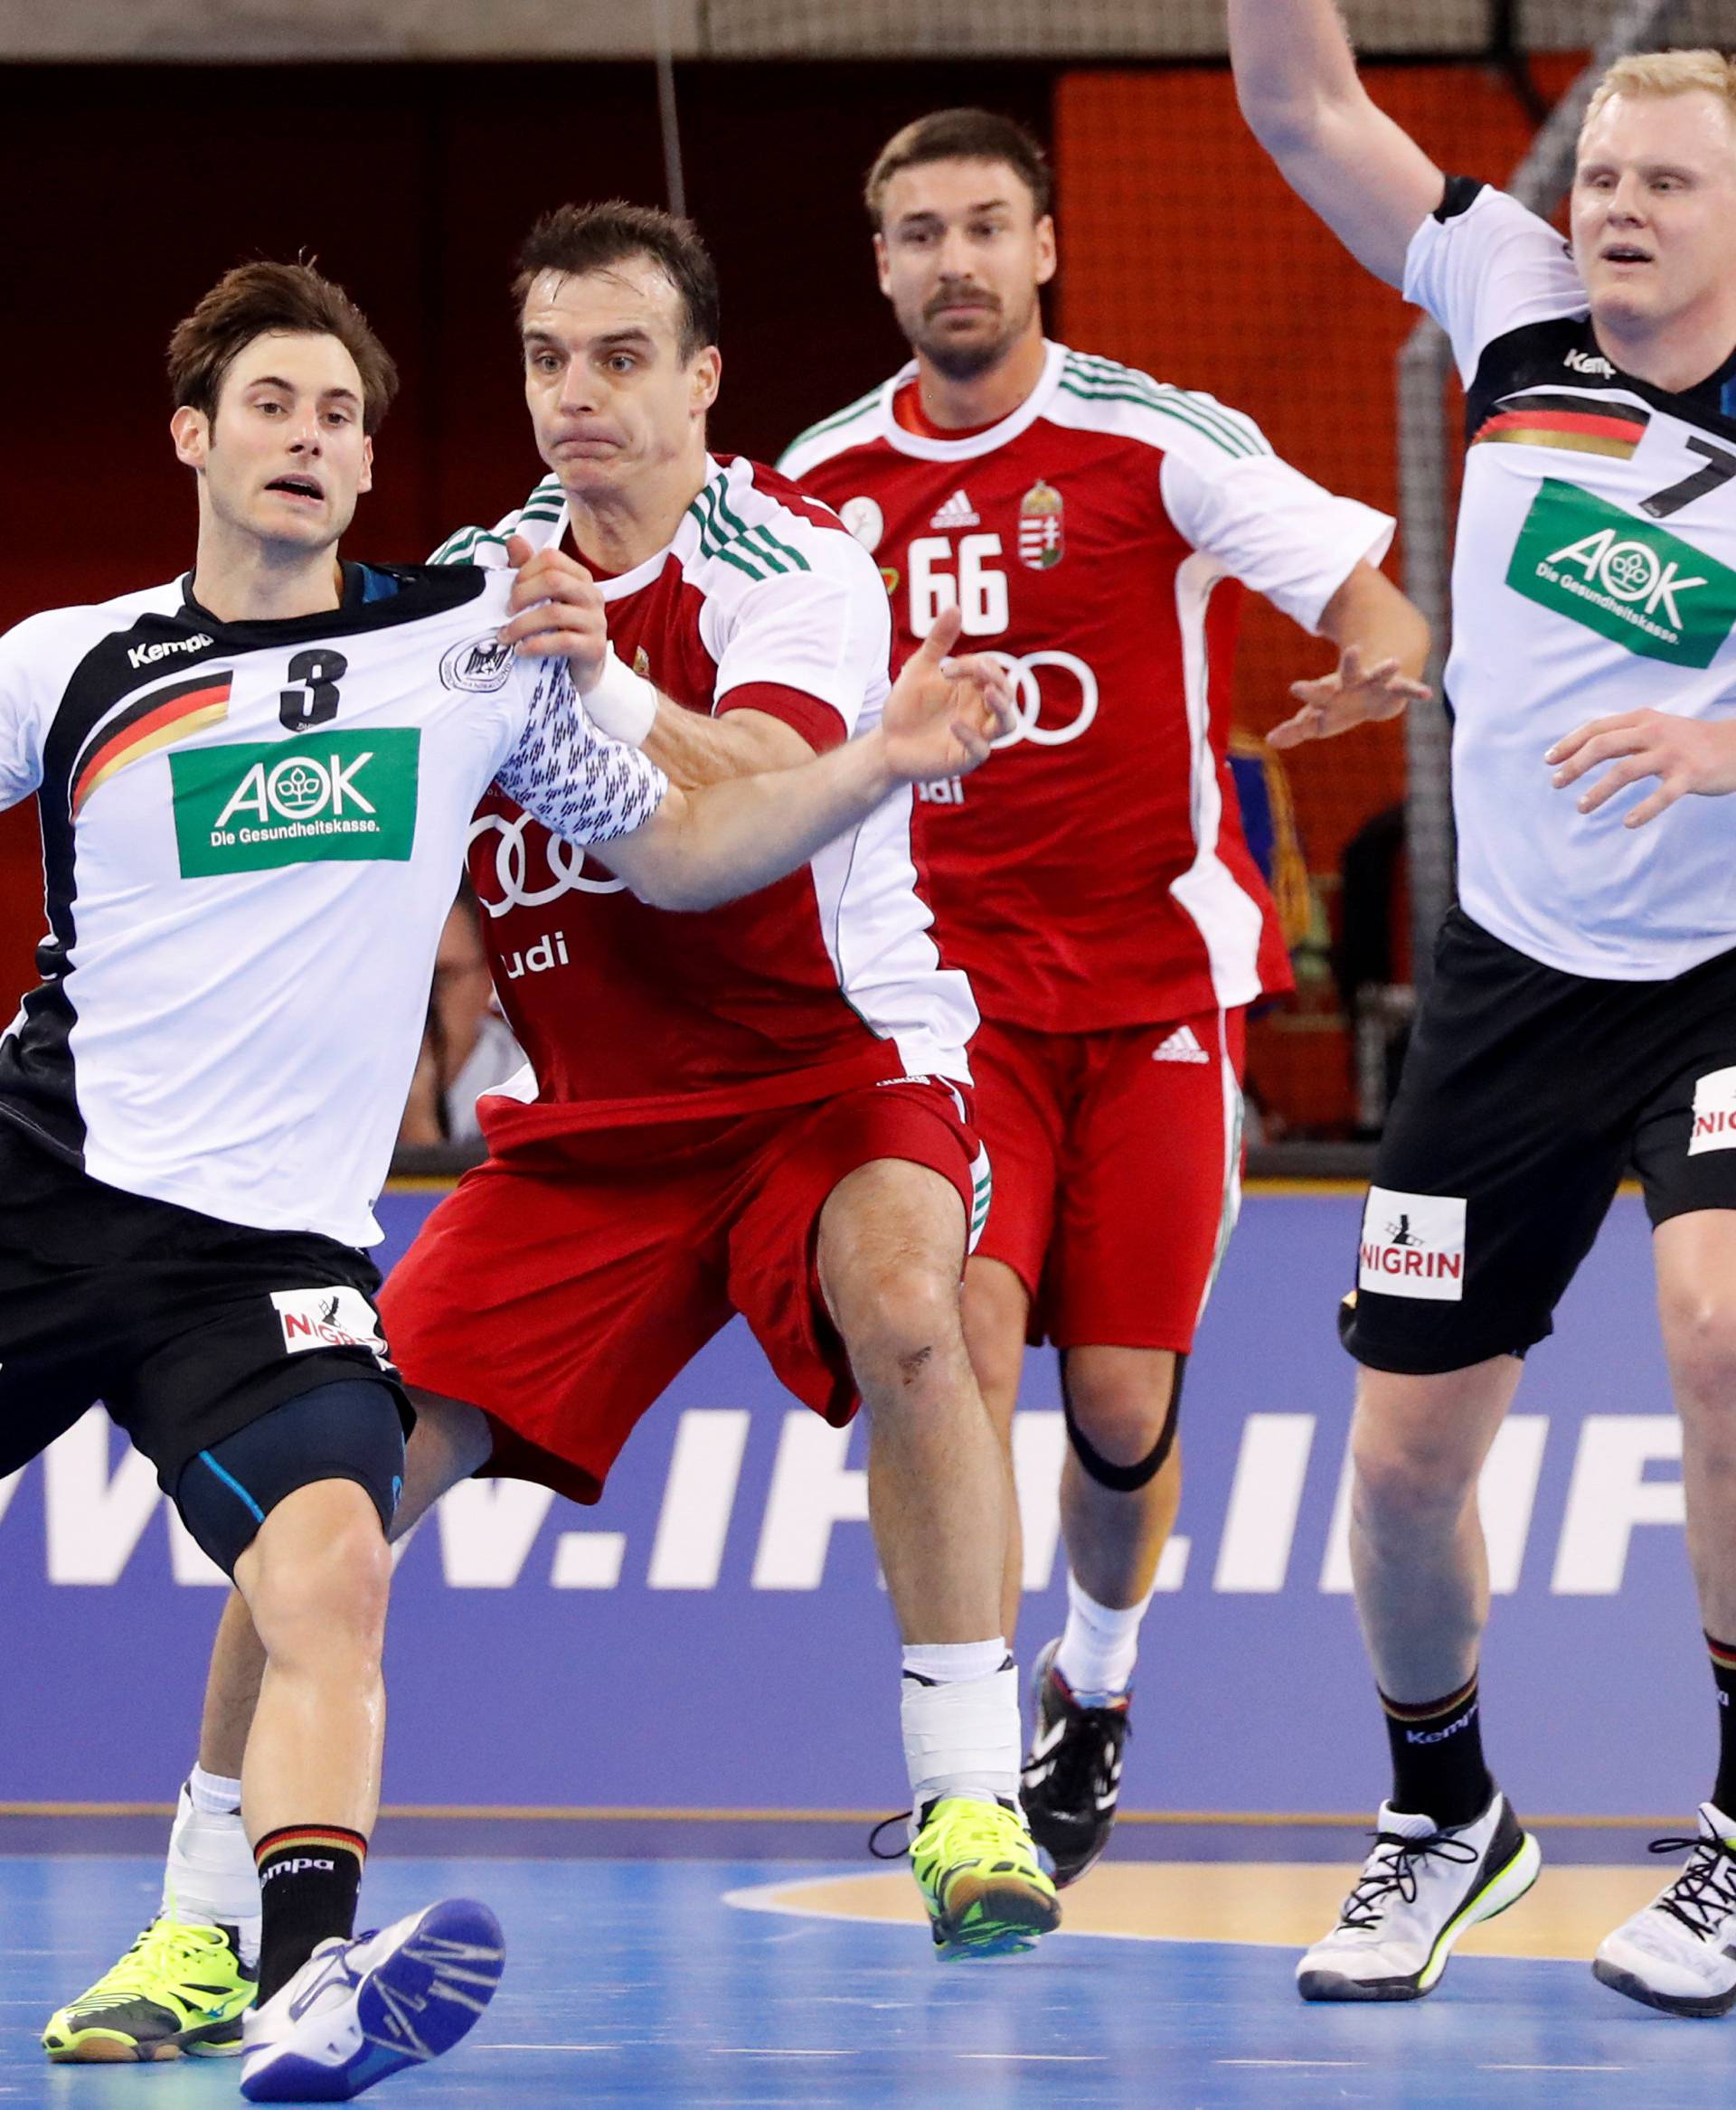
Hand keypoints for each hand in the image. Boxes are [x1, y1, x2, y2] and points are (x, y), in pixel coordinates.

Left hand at [498, 533, 607, 689]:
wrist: (580, 670)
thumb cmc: (558, 630)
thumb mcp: (541, 599)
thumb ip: (527, 570)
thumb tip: (514, 540)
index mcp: (579, 578)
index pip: (551, 558)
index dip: (524, 570)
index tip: (511, 590)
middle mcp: (592, 595)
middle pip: (553, 580)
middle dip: (522, 595)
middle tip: (506, 612)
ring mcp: (596, 622)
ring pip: (555, 613)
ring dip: (522, 625)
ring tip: (506, 636)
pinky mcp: (594, 647)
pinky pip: (563, 641)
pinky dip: (536, 645)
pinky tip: (521, 650)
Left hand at [880, 608, 1015, 784]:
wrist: (886, 742)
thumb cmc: (907, 707)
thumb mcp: (919, 669)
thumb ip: (938, 641)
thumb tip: (955, 607)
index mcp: (973, 688)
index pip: (990, 671)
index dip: (975, 666)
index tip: (946, 670)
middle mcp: (980, 711)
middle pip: (1007, 694)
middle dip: (998, 680)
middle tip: (981, 674)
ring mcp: (976, 735)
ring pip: (1007, 724)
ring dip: (1002, 708)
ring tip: (988, 694)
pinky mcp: (964, 758)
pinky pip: (980, 749)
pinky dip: (972, 736)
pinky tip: (955, 725)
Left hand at [1266, 643, 1430, 749]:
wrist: (1371, 689)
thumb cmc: (1339, 707)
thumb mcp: (1317, 719)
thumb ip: (1296, 730)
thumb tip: (1270, 740)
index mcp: (1331, 692)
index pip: (1318, 692)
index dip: (1308, 691)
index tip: (1295, 687)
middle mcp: (1353, 683)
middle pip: (1349, 673)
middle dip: (1351, 663)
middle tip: (1354, 650)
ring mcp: (1375, 683)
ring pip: (1380, 673)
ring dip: (1386, 668)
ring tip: (1394, 663)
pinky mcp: (1394, 688)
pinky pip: (1406, 688)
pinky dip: (1415, 691)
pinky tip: (1427, 695)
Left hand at [1546, 709, 1735, 827]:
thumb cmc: (1689, 742)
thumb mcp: (1656, 730)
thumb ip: (1626, 737)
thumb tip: (1585, 751)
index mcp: (1642, 720)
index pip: (1597, 728)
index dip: (1570, 744)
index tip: (1549, 761)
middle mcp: (1654, 733)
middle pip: (1604, 746)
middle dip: (1575, 765)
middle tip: (1556, 784)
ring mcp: (1672, 754)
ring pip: (1625, 771)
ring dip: (1599, 791)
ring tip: (1582, 807)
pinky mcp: (1690, 776)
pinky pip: (1662, 796)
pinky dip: (1643, 810)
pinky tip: (1628, 823)